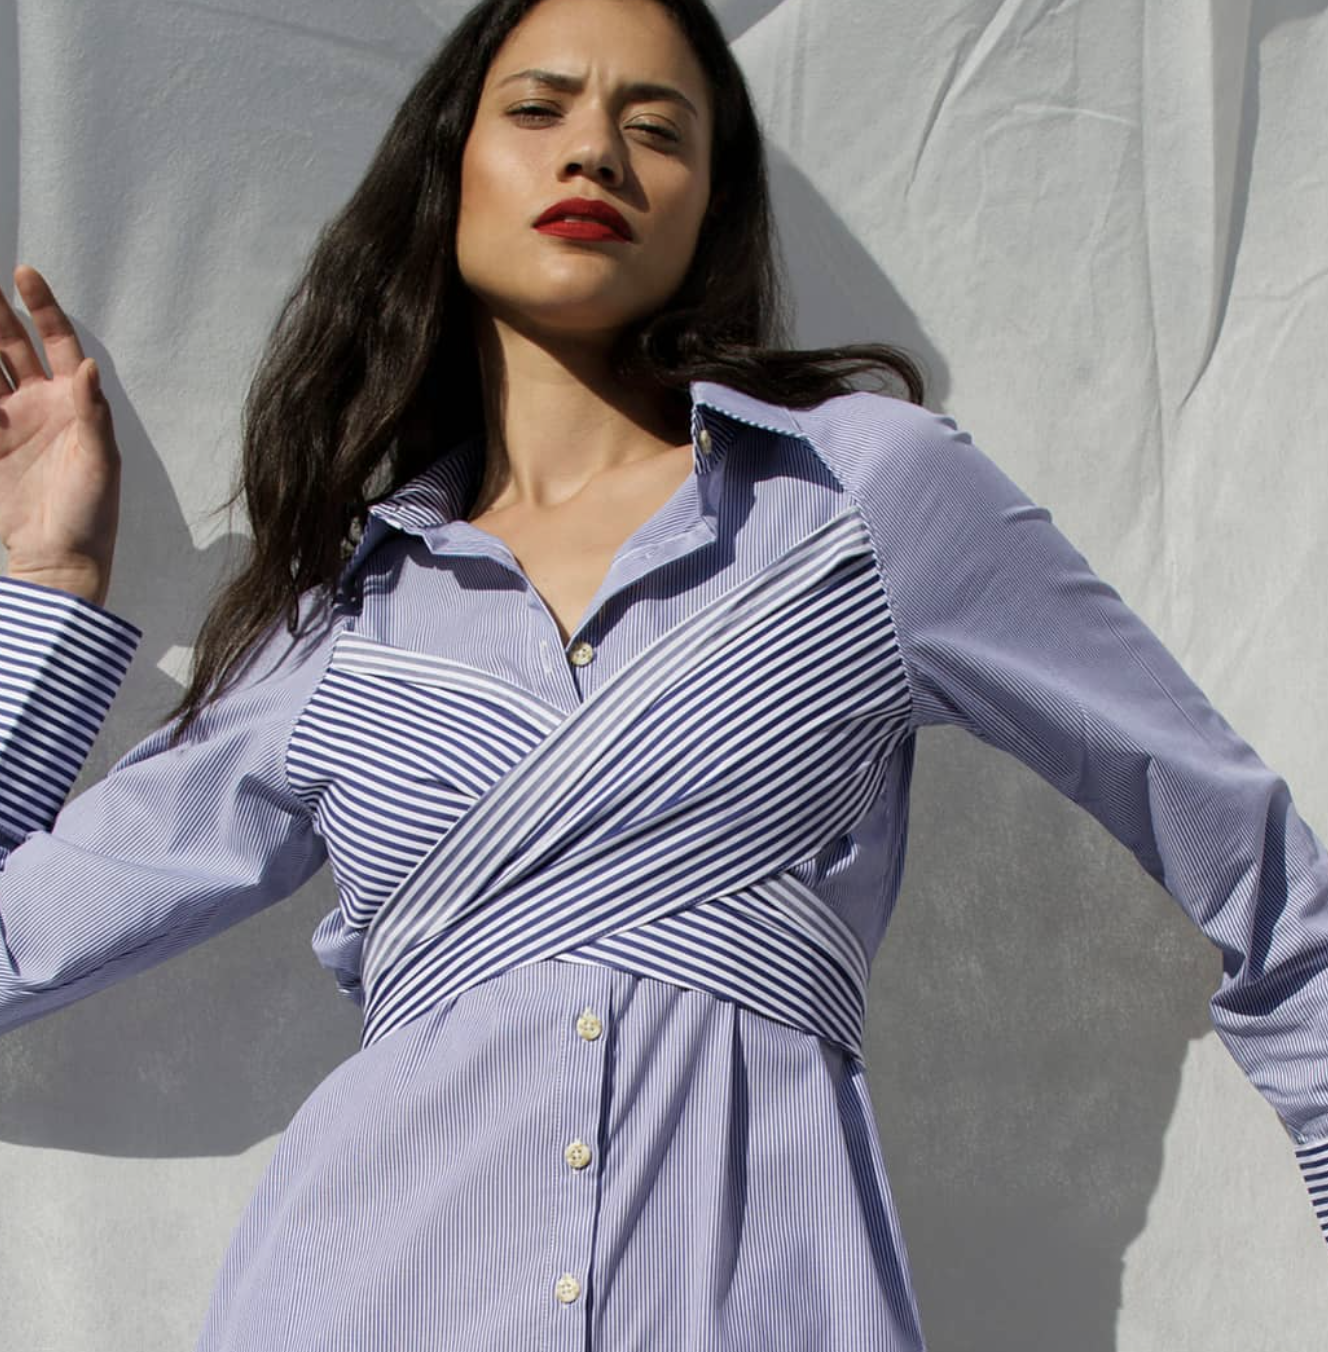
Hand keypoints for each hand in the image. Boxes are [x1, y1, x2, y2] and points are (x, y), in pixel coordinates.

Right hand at [0, 265, 119, 607]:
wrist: (60, 558)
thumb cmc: (91, 513)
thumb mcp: (100, 462)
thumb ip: (92, 414)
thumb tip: (86, 367)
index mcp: (75, 403)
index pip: (57, 343)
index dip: (43, 308)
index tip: (24, 274)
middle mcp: (43, 405)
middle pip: (13, 347)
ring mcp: (12, 422)